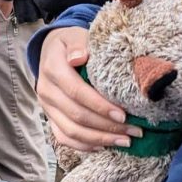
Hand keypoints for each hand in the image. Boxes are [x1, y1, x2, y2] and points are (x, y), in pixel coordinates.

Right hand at [36, 27, 140, 150]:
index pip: (76, 92)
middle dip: (107, 126)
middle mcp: (46, 90)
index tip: (123, 114)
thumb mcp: (74, 36)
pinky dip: (84, 146)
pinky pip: (64, 137)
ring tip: (125, 140)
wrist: (51, 51)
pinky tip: (104, 146)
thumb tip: (80, 57)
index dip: (99, 105)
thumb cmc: (70, 43)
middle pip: (76, 115)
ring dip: (100, 139)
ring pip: (71, 131)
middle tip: (135, 130)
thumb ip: (79, 44)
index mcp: (52, 69)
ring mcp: (46, 107)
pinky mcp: (50, 117)